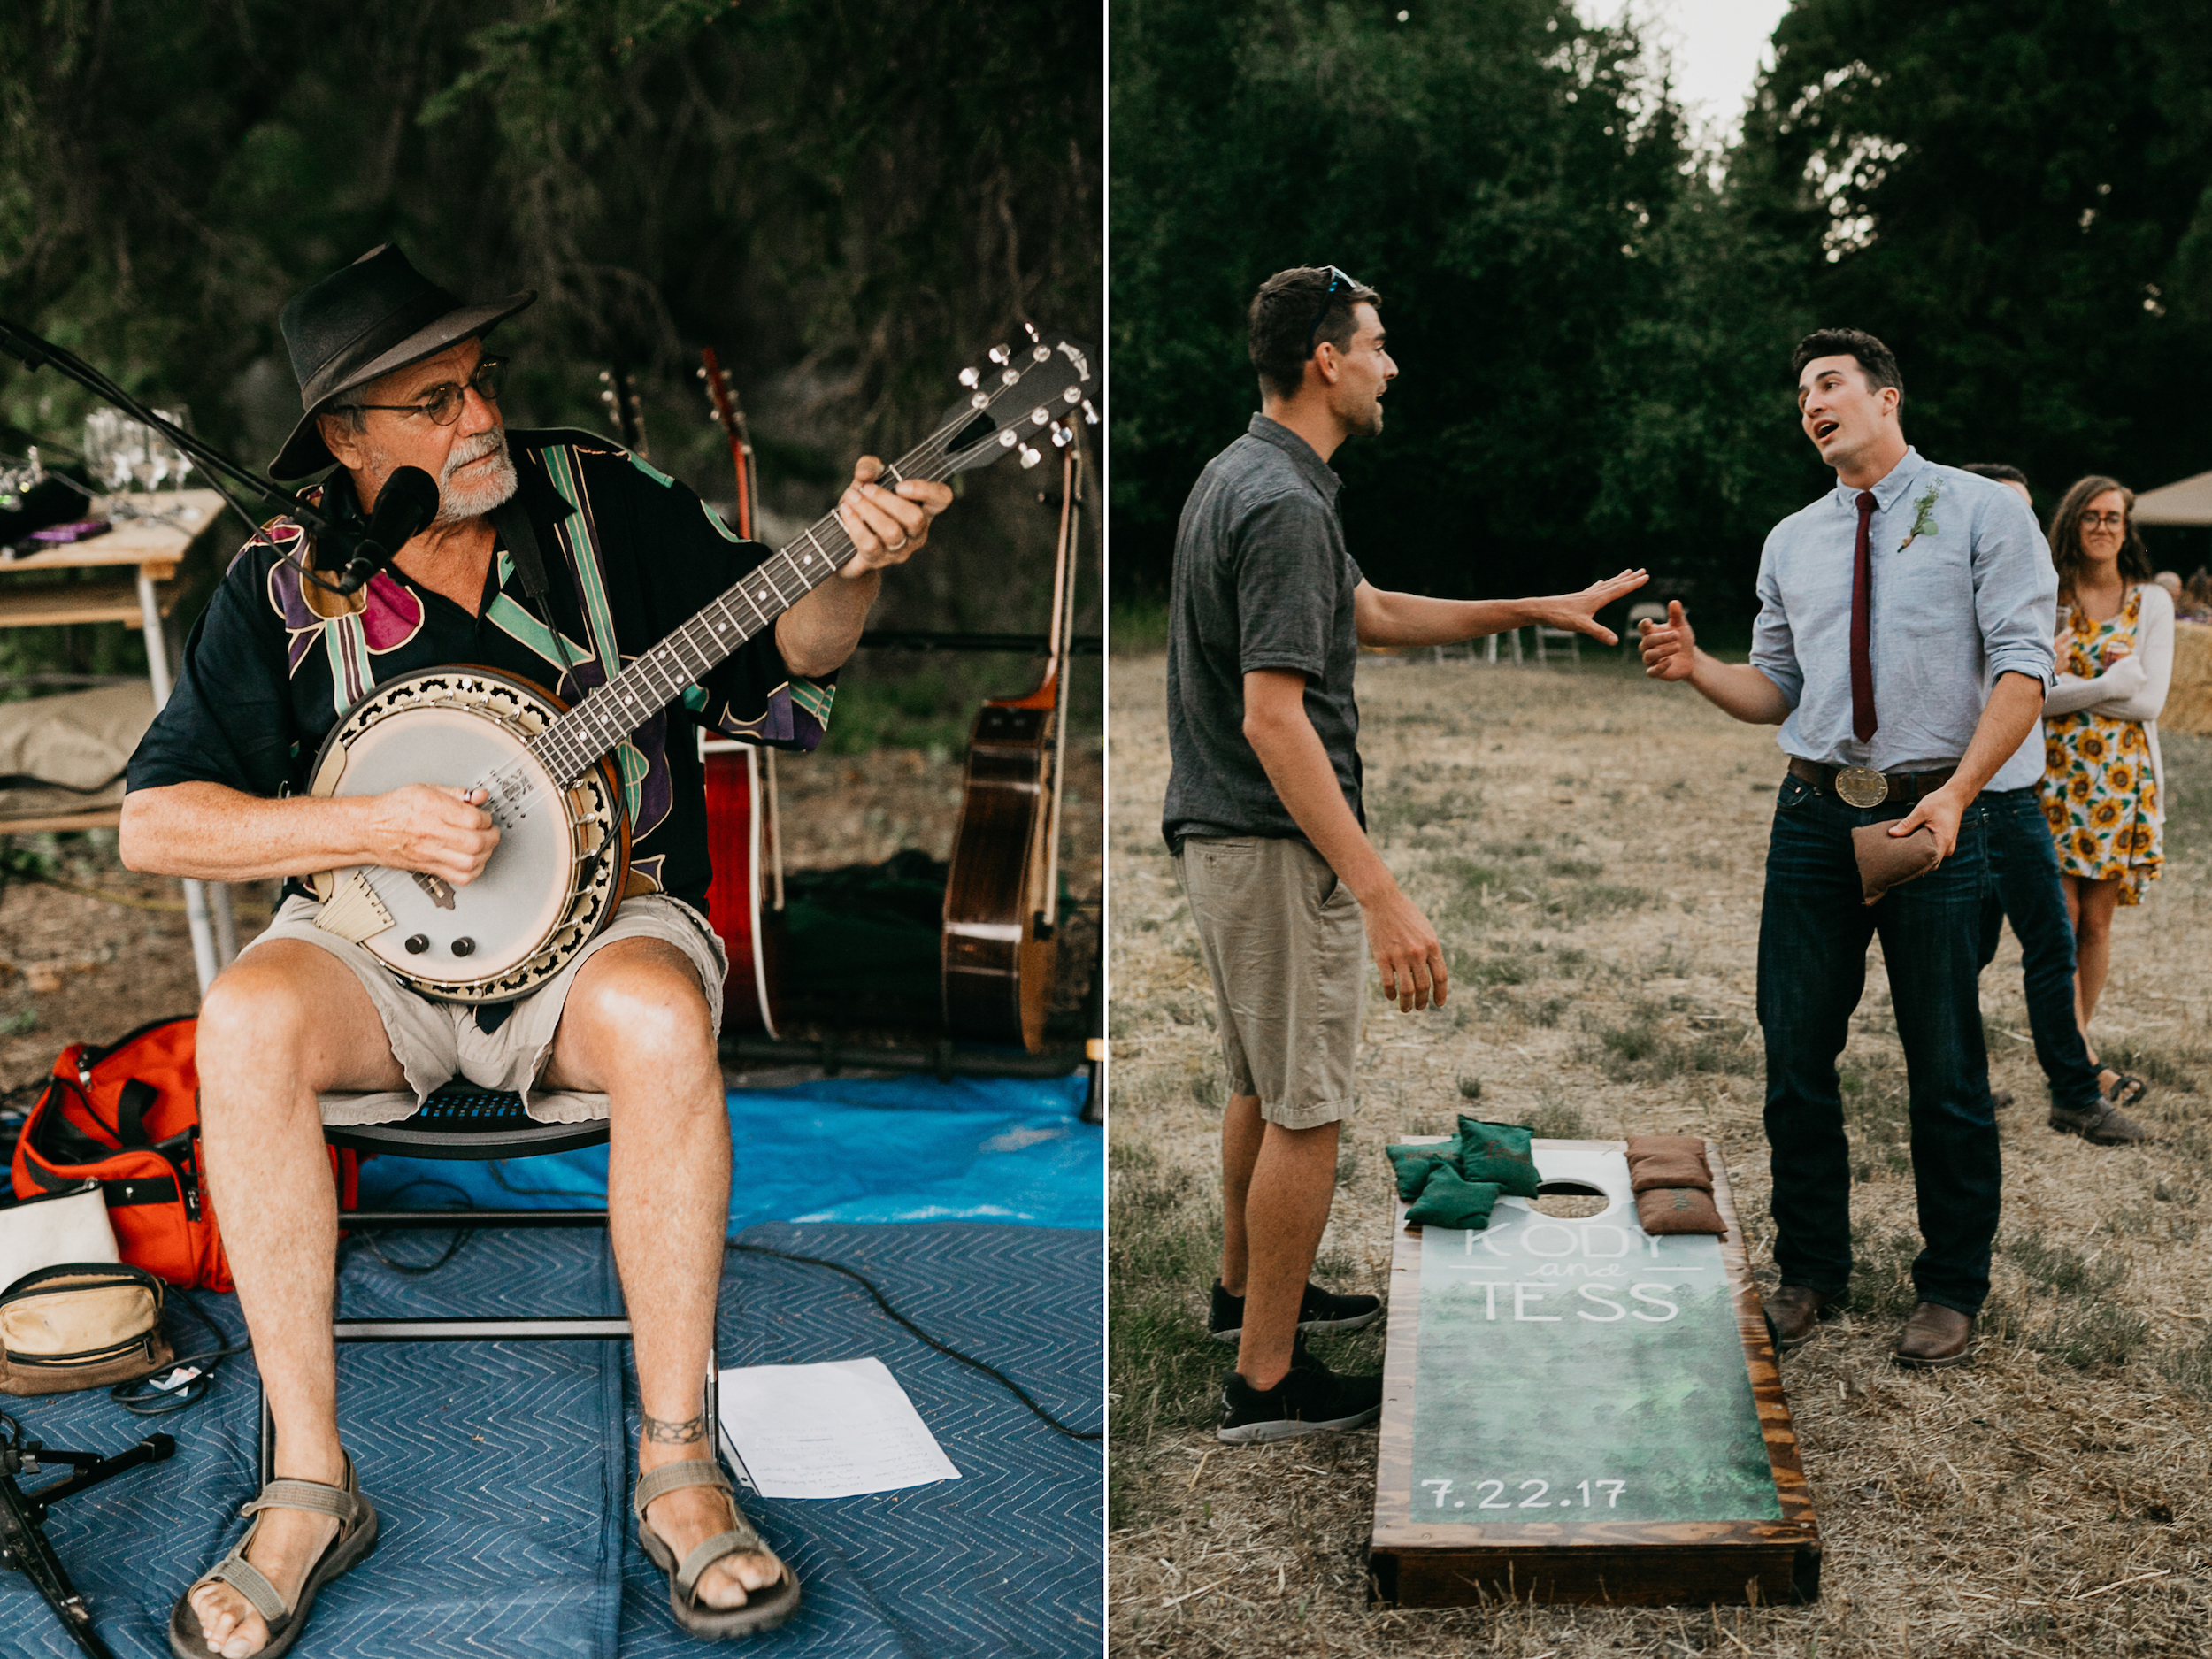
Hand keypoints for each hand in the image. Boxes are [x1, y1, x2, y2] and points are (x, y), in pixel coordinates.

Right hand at [364, 784, 499, 886]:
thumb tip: (479, 796)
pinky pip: (459, 877)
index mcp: (430, 807)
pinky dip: (474, 871)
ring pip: (470, 862)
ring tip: (486, 845)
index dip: (486, 818)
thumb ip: (456, 793)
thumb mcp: (425, 789)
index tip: (485, 817)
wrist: (369, 829)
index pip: (472, 819)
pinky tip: (475, 861)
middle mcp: (429, 831)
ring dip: (486, 854)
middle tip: (491, 832)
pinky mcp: (428, 867)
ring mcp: (429, 852)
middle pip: (474, 842)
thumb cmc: (395, 808)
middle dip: (491, 837)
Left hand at [834, 455, 951, 576]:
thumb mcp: (866, 482)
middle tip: (865, 489)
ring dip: (868, 510)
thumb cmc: (864, 508)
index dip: (927, 490)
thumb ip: (868, 467)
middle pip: (914, 517)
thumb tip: (866, 473)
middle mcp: (916, 532)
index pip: (941, 498)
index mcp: (922, 508)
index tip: (900, 485)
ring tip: (851, 497)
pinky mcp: (878, 561)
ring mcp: (899, 550)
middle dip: (885, 499)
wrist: (843, 544)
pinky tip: (845, 511)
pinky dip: (855, 524)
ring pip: (892, 532)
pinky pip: (869, 544)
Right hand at [1363, 885, 1447, 1011]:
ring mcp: (1400, 956)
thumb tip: (1433, 970)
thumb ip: (1430, 948)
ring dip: (1407, 1003)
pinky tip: (1391, 997)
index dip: (1441, 993)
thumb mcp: (1425, 929)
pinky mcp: (1382, 957)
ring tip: (1406, 1009)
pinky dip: (1391, 994)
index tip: (1439, 1004)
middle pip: (1424, 986)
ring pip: (1407, 990)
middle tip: (1420, 1007)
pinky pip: (1389, 983)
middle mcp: (1418, 953)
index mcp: (1432, 945)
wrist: (1382, 900)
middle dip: (1423, 1001)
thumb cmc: (1405, 913)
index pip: (1441, 976)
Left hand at [1536, 568, 1649, 644]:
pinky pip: (1594, 588)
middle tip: (1642, 570)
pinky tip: (1600, 582)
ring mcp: (1585, 595)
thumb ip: (1599, 633)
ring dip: (1618, 579)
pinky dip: (1601, 584)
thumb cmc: (1560, 617)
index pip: (1619, 589)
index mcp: (1597, 599)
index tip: (1646, 576)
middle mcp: (1593, 594)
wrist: (1541, 610)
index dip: (1633, 584)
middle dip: (1630, 578)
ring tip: (1627, 572)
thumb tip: (1615, 641)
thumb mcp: (1581, 626)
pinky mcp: (1578, 598)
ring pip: (1606, 584)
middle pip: (1615, 583)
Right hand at [1639, 600, 1697, 679]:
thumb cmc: (1682, 640)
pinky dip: (1660, 666)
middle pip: (1647, 641)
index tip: (1649, 622)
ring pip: (1649, 655)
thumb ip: (1677, 615)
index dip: (1644, 625)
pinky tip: (1670, 661)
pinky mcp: (1655, 672)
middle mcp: (1647, 646)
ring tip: (1678, 646)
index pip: (1643, 628)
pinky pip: (1652, 671)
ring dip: (1663, 650)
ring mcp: (1650, 660)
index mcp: (1651, 633)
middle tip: (1677, 634)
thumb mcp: (1681, 626)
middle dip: (1662, 638)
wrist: (1690, 658)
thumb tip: (1674, 602)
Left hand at [1890, 786, 1963, 860]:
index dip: (1915, 866)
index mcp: (1943, 841)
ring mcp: (1947, 846)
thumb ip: (1907, 824)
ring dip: (1918, 855)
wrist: (1954, 797)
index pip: (1930, 863)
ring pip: (1930, 858)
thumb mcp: (1921, 811)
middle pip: (1929, 863)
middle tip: (1897, 857)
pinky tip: (1910, 846)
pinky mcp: (1944, 843)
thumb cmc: (1939, 803)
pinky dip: (1922, 849)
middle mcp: (1948, 847)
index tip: (1901, 864)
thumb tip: (1892, 833)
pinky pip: (1932, 851)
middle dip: (1914, 861)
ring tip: (1902, 851)